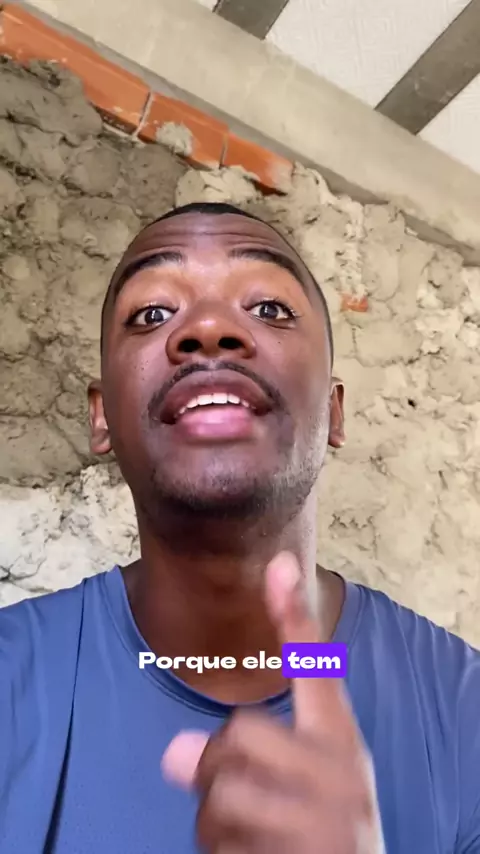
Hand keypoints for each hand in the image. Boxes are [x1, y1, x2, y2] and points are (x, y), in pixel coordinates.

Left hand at [161, 552, 384, 852]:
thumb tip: (172, 753)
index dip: (295, 616)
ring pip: (220, 794)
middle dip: (217, 767)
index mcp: (341, 741)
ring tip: (249, 832)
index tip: (277, 565)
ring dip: (214, 821)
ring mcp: (325, 821)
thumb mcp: (307, 778)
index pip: (317, 669)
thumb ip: (249, 750)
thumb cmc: (323, 826)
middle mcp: (340, 775)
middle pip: (237, 736)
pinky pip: (222, 846)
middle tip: (240, 792)